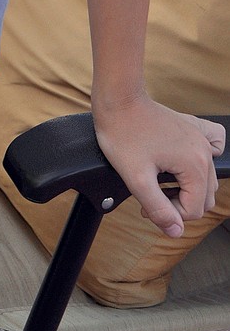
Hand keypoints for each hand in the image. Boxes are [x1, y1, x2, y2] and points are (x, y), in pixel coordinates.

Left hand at [94, 95, 224, 236]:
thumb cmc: (123, 134)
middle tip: (151, 197)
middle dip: (179, 204)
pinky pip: (211, 148)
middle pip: (203, 197)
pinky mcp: (192, 128)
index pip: (194, 210)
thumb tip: (176, 231)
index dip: (170, 215)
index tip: (146, 207)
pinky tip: (183, 164)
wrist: (118, 99)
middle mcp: (204, 151)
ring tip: (159, 185)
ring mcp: (200, 138)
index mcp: (195, 165)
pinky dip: (201, 162)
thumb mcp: (136, 179)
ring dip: (187, 189)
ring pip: (206, 179)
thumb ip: (158, 209)